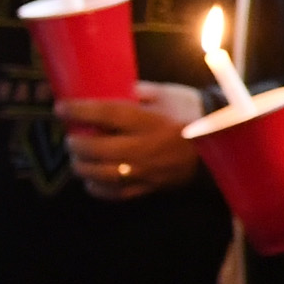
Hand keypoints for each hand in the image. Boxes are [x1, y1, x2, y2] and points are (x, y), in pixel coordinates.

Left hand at [59, 83, 206, 199]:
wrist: (223, 144)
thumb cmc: (194, 113)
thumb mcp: (170, 94)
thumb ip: (139, 92)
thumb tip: (111, 89)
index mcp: (150, 121)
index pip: (106, 115)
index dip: (79, 111)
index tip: (61, 108)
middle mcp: (145, 148)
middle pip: (97, 148)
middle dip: (75, 143)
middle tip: (70, 137)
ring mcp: (146, 171)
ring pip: (101, 174)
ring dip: (82, 167)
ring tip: (78, 159)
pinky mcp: (150, 187)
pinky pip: (115, 193)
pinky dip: (97, 188)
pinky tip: (91, 180)